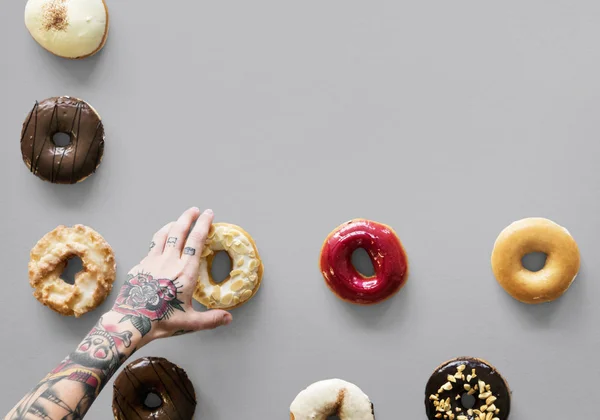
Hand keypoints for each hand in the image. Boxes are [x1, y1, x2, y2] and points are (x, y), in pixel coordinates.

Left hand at [110, 207, 231, 342]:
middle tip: (194, 210)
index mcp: (185, 272)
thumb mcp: (190, 322)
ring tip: (177, 221)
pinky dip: (159, 238)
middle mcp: (169, 261)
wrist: (130, 323)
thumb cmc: (160, 322)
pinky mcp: (139, 266)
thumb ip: (211, 319)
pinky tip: (160, 242)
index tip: (208, 214)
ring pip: (163, 234)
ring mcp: (152, 261)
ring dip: (172, 224)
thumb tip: (228, 318)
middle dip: (188, 217)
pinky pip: (151, 246)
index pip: (197, 240)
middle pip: (179, 230)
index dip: (203, 224)